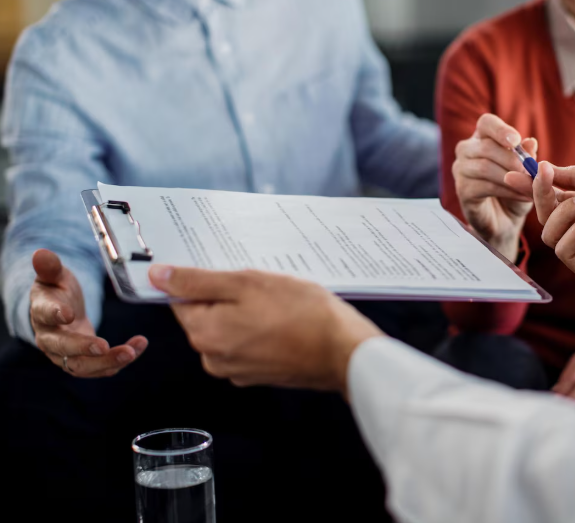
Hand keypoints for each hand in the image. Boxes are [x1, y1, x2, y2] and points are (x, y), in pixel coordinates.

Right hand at [29, 249, 146, 376]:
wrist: (61, 310)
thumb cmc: (57, 290)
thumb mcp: (55, 276)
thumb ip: (50, 267)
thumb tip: (41, 253)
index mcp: (41, 313)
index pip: (45, 315)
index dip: (55, 314)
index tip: (69, 313)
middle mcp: (50, 339)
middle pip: (63, 348)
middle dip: (84, 348)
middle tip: (105, 346)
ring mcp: (66, 354)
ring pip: (83, 366)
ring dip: (107, 361)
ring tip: (131, 352)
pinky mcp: (84, 361)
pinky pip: (101, 367)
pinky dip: (119, 361)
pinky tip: (138, 348)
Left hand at [149, 266, 383, 392]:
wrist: (343, 351)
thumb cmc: (302, 314)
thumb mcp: (247, 283)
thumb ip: (198, 281)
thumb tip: (158, 277)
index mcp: (204, 334)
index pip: (182, 299)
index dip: (204, 280)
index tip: (228, 272)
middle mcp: (214, 358)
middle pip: (206, 315)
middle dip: (229, 297)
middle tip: (260, 285)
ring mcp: (237, 370)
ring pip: (230, 329)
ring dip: (247, 312)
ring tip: (278, 303)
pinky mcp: (259, 374)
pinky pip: (248, 343)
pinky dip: (261, 329)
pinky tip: (284, 319)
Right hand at [452, 114, 538, 260]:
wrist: (506, 221)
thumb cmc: (515, 190)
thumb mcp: (526, 172)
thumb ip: (527, 157)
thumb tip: (530, 142)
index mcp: (482, 138)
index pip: (486, 123)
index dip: (500, 130)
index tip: (516, 141)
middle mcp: (467, 150)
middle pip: (486, 146)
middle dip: (513, 160)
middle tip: (532, 172)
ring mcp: (460, 170)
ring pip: (485, 167)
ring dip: (512, 177)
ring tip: (532, 187)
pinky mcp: (462, 190)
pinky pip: (485, 186)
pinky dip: (508, 191)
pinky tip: (524, 197)